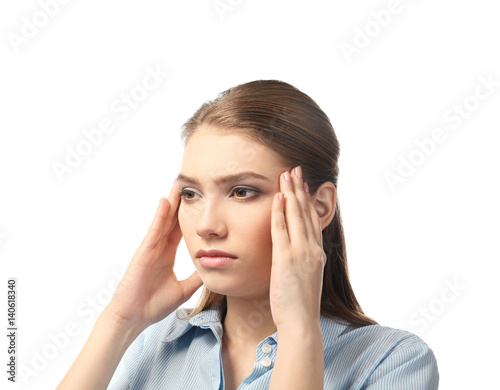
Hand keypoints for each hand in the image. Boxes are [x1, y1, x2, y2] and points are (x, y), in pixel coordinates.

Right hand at [105, 179, 202, 330]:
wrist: (133, 318)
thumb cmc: (153, 304)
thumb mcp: (183, 289)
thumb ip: (196, 278)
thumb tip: (213, 269)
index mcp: (167, 254)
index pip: (180, 229)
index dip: (189, 214)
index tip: (199, 200)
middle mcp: (159, 247)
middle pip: (172, 219)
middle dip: (180, 201)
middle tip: (189, 183)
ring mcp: (150, 248)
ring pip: (163, 220)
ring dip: (171, 202)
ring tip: (178, 184)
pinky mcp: (143, 253)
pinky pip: (154, 231)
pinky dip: (160, 217)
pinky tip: (165, 203)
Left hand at [269, 166, 325, 329]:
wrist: (301, 323)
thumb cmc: (299, 305)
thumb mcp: (305, 279)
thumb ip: (301, 263)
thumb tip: (294, 255)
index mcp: (317, 254)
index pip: (312, 221)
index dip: (307, 201)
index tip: (303, 185)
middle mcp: (312, 249)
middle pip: (306, 213)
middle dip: (300, 189)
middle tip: (295, 169)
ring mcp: (301, 253)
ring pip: (296, 216)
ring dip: (291, 193)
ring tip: (287, 174)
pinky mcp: (287, 259)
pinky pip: (282, 229)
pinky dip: (280, 211)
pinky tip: (276, 197)